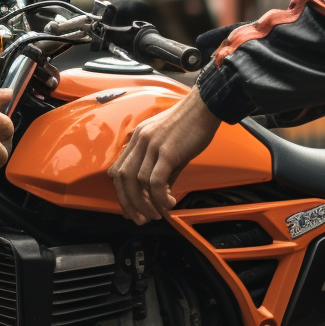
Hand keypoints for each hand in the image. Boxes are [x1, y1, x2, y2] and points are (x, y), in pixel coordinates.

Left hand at [107, 91, 220, 223]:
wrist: (206, 106)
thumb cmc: (191, 125)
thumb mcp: (169, 146)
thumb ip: (163, 169)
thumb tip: (161, 195)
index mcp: (137, 138)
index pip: (118, 169)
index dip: (121, 192)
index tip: (131, 208)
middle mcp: (140, 141)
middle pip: (123, 178)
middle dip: (129, 203)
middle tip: (141, 219)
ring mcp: (152, 145)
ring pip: (138, 182)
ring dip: (147, 204)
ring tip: (159, 213)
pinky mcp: (167, 151)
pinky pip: (155, 181)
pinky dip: (159, 197)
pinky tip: (169, 203)